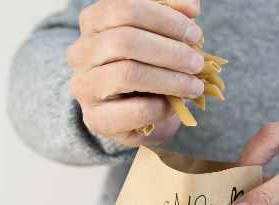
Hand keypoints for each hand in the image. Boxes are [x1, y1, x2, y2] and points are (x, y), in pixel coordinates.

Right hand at [67, 0, 204, 145]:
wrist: (136, 116)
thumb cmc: (148, 68)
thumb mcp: (160, 37)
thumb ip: (172, 16)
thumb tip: (191, 8)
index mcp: (94, 22)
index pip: (126, 8)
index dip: (165, 18)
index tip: (194, 34)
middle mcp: (81, 52)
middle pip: (126, 40)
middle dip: (171, 51)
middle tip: (197, 63)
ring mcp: (84, 87)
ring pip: (129, 73)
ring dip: (171, 79)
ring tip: (195, 86)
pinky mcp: (96, 119)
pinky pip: (137, 109)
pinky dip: (163, 107)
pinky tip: (175, 106)